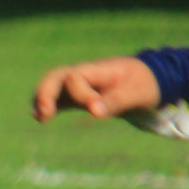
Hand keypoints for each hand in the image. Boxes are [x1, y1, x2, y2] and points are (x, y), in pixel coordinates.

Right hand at [32, 56, 160, 121]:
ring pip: (51, 87)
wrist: (147, 80)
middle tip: (45, 112)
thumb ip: (116, 101)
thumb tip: (94, 113)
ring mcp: (78, 85)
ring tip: (40, 118)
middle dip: (46, 93)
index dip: (82, 95)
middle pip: (55, 77)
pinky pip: (57, 98)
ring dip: (42, 100)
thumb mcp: (137, 92)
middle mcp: (83, 75)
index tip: (96, 111)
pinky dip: (47, 106)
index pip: (76, 78)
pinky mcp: (78, 97)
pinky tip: (41, 119)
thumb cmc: (144, 84)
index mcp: (97, 70)